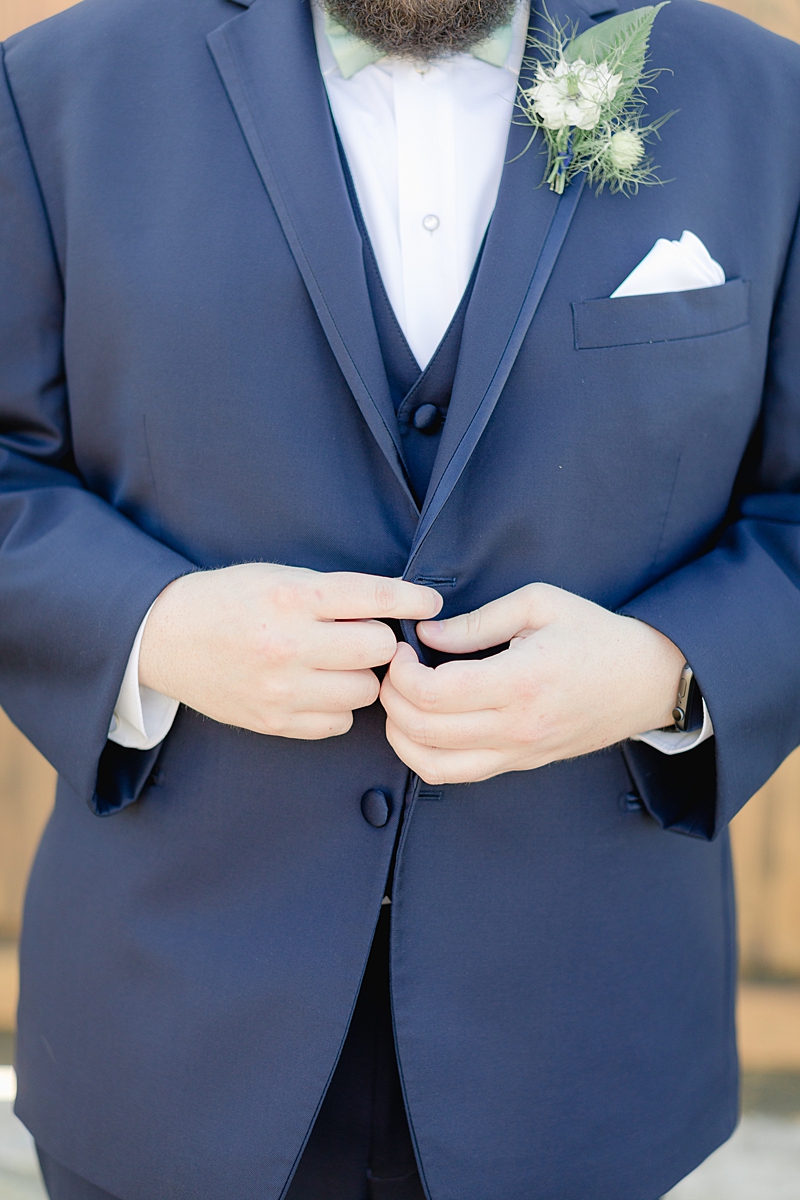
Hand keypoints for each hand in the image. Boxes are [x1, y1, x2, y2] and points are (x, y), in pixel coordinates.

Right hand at [139, 564, 441, 738]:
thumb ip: (335, 593)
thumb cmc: (230, 599)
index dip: (411, 599)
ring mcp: (281, 688)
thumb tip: (400, 607)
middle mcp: (288, 643)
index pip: (373, 597)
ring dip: (362, 676)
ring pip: (365, 691)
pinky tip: (318, 688)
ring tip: (337, 664)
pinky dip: (339, 706)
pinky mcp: (274, 721)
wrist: (165, 637)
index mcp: (292, 596)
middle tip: (362, 636)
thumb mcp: (280, 576)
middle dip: (378, 641)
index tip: (430, 603)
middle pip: (378, 649)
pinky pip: (339, 722)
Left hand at [380, 583, 684, 783]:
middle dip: (392, 698)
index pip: (436, 693)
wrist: (647, 681)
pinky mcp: (520, 764)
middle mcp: (518, 726)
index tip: (401, 648)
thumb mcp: (540, 604)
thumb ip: (478, 621)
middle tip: (392, 670)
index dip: (402, 672)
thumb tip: (426, 634)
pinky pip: (457, 775)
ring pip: (433, 764)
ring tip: (401, 700)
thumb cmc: (595, 635)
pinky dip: (424, 756)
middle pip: (424, 730)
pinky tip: (421, 725)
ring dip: (401, 734)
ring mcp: (519, 752)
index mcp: (522, 681)